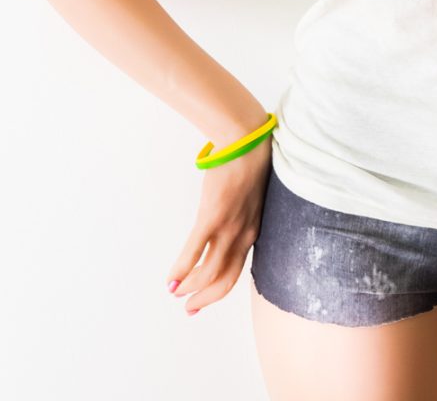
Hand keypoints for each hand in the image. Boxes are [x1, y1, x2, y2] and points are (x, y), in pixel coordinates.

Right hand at [166, 137, 271, 315]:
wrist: (247, 141)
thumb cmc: (249, 163)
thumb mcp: (251, 197)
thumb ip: (240, 215)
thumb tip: (223, 226)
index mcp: (253, 231)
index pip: (236, 271)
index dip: (218, 290)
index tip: (202, 299)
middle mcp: (244, 235)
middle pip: (225, 280)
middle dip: (205, 298)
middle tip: (188, 307)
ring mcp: (228, 227)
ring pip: (209, 273)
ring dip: (190, 288)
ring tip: (175, 292)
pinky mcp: (213, 216)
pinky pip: (195, 252)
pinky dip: (181, 270)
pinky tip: (170, 280)